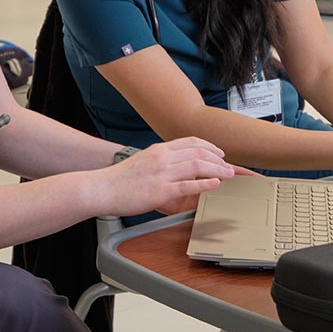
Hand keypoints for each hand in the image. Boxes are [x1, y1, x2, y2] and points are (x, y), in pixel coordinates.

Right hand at [100, 137, 235, 215]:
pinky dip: (205, 183)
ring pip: (197, 165)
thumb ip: (161, 160)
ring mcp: (162, 173)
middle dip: (218, 159)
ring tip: (228, 174)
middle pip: (198, 152)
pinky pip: (188, 184)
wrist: (102, 188)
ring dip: (217, 169)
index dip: (209, 146)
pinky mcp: (160, 190)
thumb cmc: (120, 179)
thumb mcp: (143, 161)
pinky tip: (215, 184)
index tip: (219, 153)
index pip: (190, 141)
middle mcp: (162, 157)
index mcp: (159, 150)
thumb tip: (177, 164)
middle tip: (230, 166)